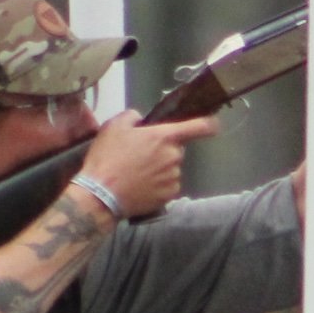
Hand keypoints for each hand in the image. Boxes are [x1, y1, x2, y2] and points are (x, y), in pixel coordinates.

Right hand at [79, 109, 218, 217]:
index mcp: (164, 136)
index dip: (209, 123)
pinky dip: (158, 186)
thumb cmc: (108, 157)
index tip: (212, 124)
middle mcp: (174, 156)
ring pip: (172, 169)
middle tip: (141, 155)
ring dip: (161, 169)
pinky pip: (168, 186)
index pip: (200, 126)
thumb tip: (141, 120)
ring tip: (137, 173)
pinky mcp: (169, 196)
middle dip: (164, 150)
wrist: (100, 194)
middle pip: (177, 149)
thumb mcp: (114, 126)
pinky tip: (140, 186)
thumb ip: (133, 116)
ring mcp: (173, 177)